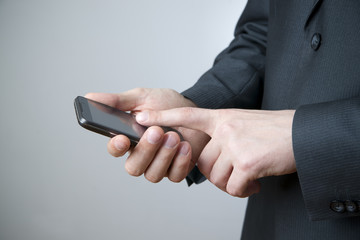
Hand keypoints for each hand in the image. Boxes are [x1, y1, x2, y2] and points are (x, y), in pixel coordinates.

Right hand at [85, 88, 209, 182]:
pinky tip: (185, 146)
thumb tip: (89, 97)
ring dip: (163, 155)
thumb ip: (118, 101)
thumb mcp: (142, 98)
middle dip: (145, 150)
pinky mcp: (176, 169)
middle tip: (156, 131)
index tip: (122, 138)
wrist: (194, 109)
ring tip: (173, 136)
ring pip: (152, 174)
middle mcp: (141, 154)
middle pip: (133, 167)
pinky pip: (174, 176)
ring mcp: (159, 164)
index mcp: (128, 137)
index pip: (115, 148)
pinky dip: (179, 162)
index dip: (116, 146)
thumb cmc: (166, 104)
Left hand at [136, 108, 295, 196]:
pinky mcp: (246, 162)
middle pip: (203, 162)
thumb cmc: (274, 131)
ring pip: (217, 176)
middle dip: (217, 173)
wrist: (303, 134)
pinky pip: (232, 187)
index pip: (187, 114)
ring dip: (232, 183)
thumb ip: (222, 136)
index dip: (163, 116)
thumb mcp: (243, 123)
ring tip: (249, 178)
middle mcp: (225, 128)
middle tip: (236, 173)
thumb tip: (208, 159)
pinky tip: (255, 183)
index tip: (141, 117)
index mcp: (223, 117)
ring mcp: (235, 144)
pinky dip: (243, 190)